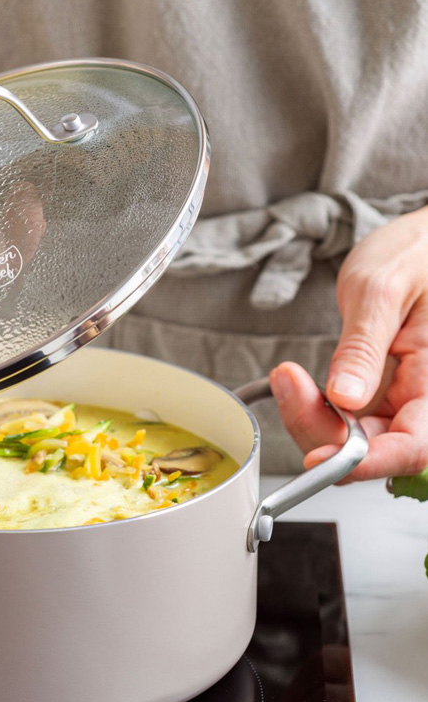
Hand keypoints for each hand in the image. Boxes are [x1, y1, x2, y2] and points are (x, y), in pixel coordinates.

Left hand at [271, 207, 427, 481]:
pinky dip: (319, 411)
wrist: (421, 239)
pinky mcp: (386, 396)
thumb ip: (363, 348)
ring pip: (359, 439)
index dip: (366, 462)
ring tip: (288, 378)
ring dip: (315, 422)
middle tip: (287, 387)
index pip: (412, 445)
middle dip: (323, 433)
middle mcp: (426, 396)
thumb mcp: (381, 288)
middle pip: (379, 448)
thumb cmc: (416, 250)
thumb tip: (345, 399)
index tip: (319, 460)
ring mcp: (407, 399)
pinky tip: (298, 385)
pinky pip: (352, 421)